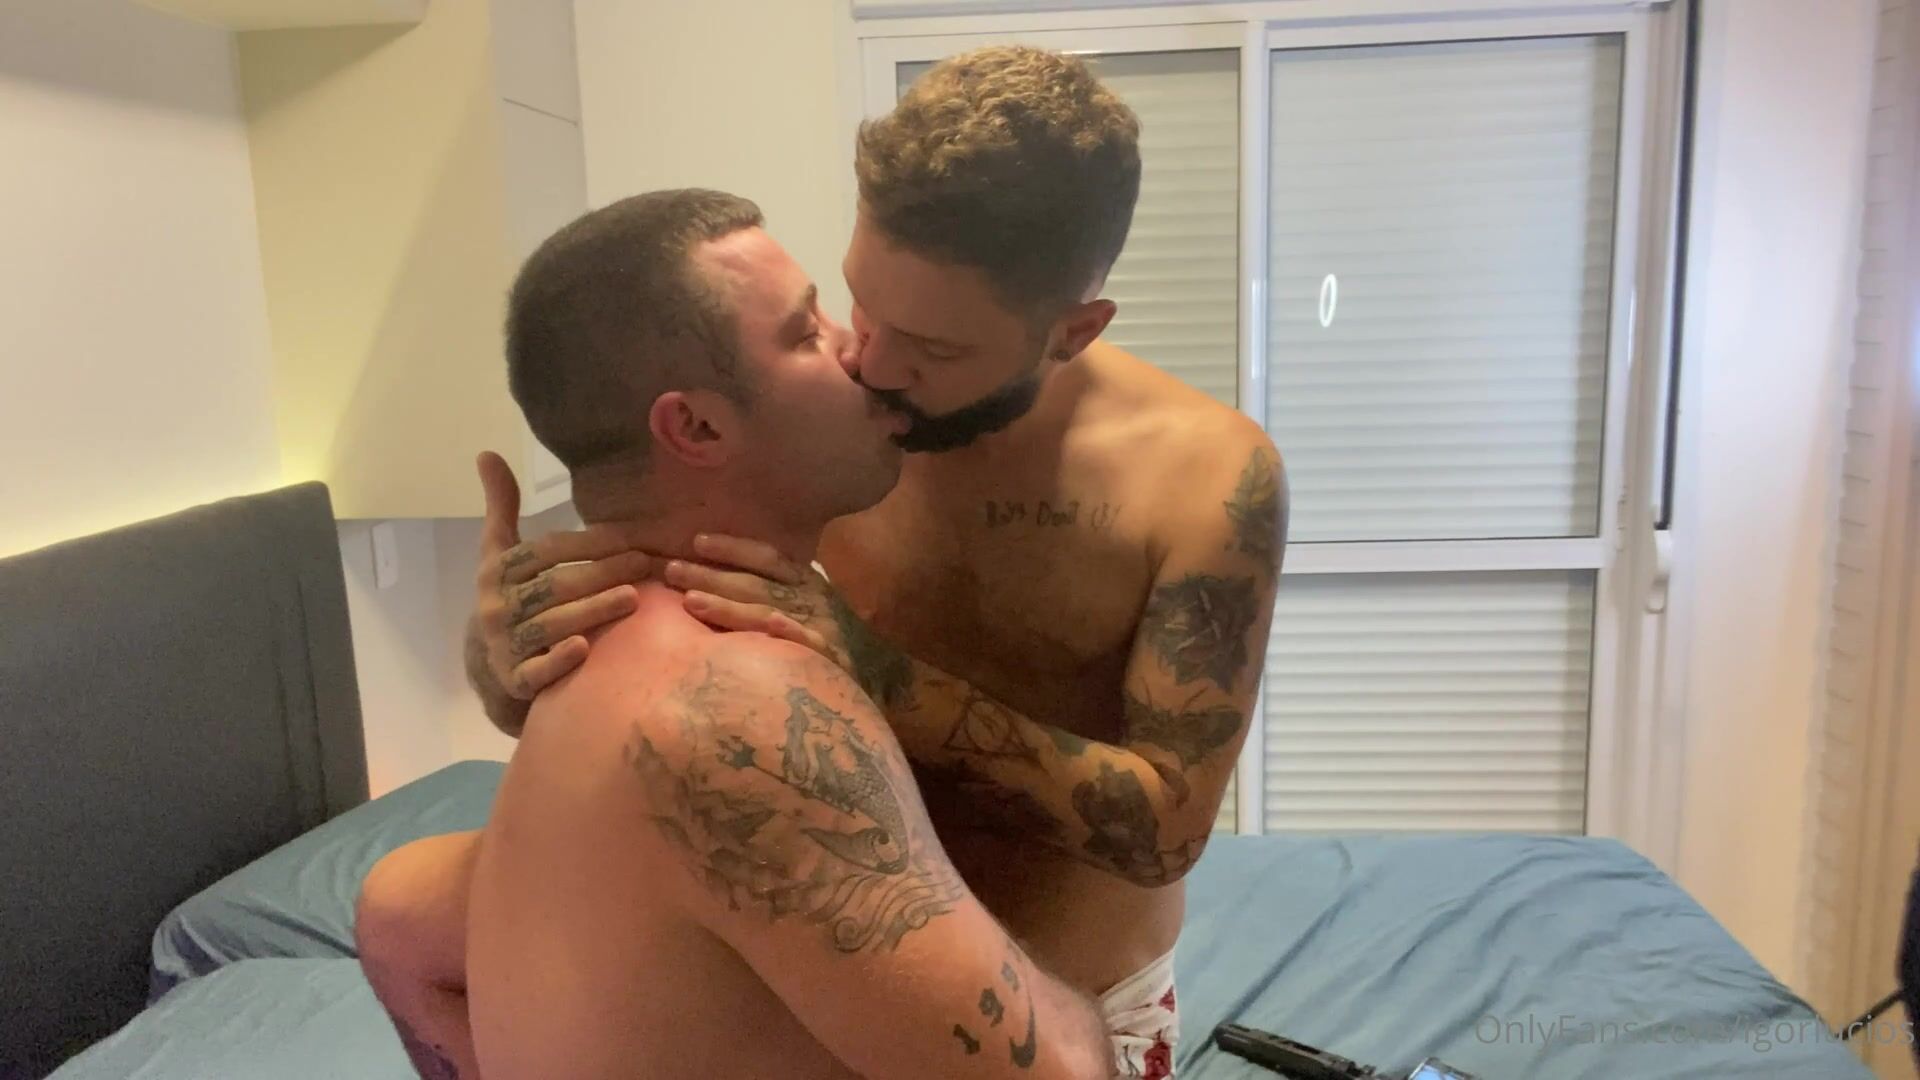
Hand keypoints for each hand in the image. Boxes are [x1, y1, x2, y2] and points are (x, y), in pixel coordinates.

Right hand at [469, 451, 655, 699]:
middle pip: (554, 586)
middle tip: (645, 563)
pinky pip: (535, 672)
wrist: (489, 667)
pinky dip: (558, 661)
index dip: (586, 543)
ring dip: (592, 610)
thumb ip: (501, 507)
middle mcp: (496, 607)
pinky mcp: (514, 681)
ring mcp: (504, 645)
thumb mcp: (499, 555)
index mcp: (496, 573)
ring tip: (634, 597)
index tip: (628, 537)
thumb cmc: (509, 600)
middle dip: (601, 573)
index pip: (544, 552)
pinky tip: (586, 649)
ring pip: (551, 625)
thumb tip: (488, 453)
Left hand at [666, 534, 853, 674]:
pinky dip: (791, 635)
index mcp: (806, 584)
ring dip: (731, 606)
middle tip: (671, 570)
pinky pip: (809, 644)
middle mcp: (812, 600)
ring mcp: (823, 627)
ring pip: (769, 612)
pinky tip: (771, 628)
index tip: (696, 541)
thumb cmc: (836, 643)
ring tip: (692, 602)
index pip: (766, 558)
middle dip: (711, 575)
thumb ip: (772, 596)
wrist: (888, 678)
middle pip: (755, 583)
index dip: (732, 547)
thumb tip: (716, 584)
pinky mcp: (833, 658)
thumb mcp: (808, 610)